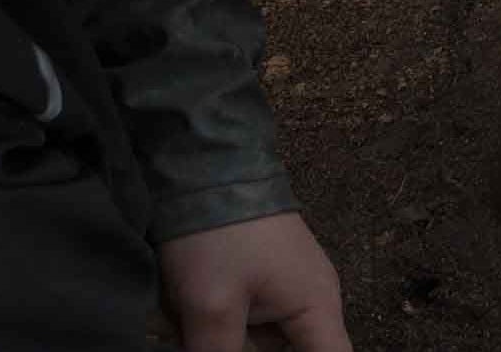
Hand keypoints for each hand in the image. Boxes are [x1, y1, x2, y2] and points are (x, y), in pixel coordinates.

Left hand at [159, 211, 352, 351]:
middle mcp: (310, 298)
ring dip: (220, 333)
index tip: (259, 350)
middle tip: (204, 330)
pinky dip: (214, 316)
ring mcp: (284, 284)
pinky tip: (184, 303)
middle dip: (241, 346)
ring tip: (186, 313)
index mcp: (316, 307)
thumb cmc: (219, 236)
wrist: (202, 166)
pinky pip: (242, 315)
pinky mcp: (259, 274)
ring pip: (255, 337)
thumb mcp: (213, 307)